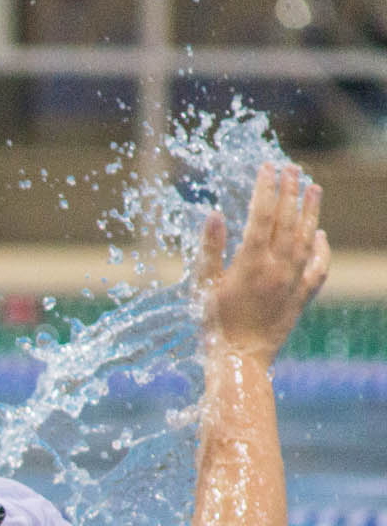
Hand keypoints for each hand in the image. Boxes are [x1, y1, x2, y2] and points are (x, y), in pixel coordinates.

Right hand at [196, 163, 328, 366]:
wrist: (240, 358)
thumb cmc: (214, 323)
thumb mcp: (202, 285)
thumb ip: (209, 249)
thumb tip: (214, 214)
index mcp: (250, 262)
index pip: (262, 214)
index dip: (265, 188)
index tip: (267, 167)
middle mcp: (277, 267)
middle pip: (287, 220)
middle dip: (290, 191)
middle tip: (292, 168)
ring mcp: (292, 281)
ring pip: (306, 237)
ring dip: (310, 211)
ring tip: (313, 188)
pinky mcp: (301, 297)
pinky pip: (318, 267)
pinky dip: (321, 248)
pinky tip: (320, 236)